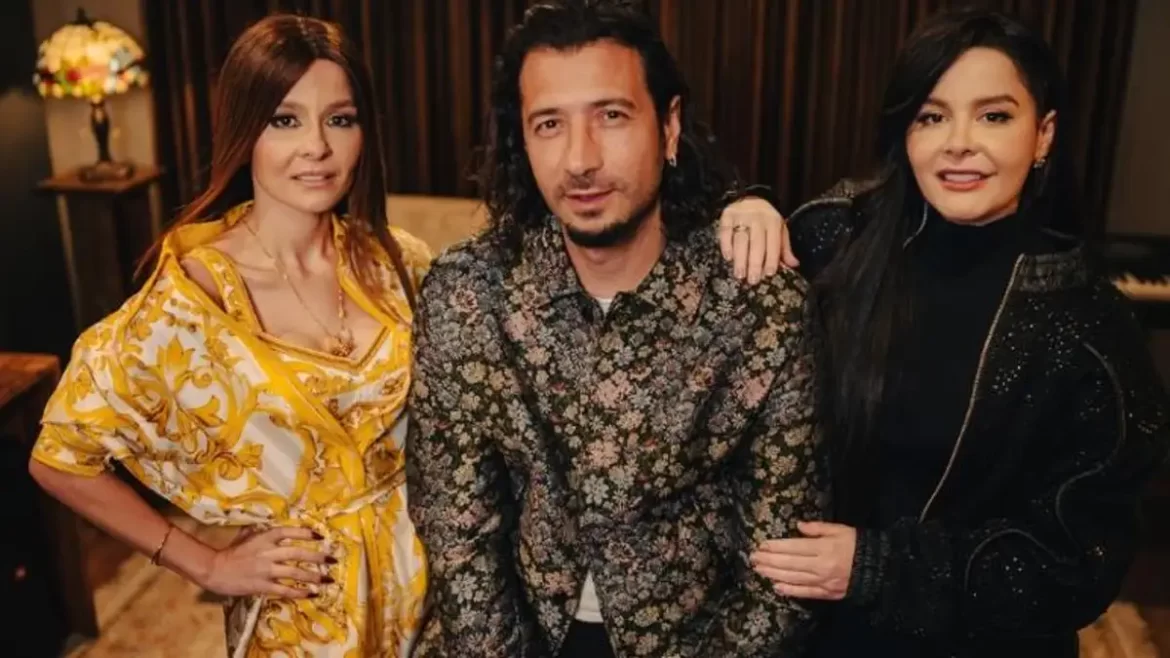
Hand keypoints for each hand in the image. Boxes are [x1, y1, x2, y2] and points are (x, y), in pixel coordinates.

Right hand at [198, 527, 332, 598]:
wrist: (215, 570)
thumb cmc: (232, 552)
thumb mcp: (248, 536)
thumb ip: (264, 533)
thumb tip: (280, 529)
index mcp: (264, 537)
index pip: (289, 532)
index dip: (305, 533)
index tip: (320, 535)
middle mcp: (268, 552)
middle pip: (298, 553)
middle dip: (317, 556)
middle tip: (332, 559)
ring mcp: (266, 570)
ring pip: (295, 572)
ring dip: (313, 576)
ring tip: (327, 579)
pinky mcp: (262, 586)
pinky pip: (285, 589)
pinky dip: (299, 592)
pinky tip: (311, 594)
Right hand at [718, 196, 797, 283]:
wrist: (749, 197)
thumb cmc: (766, 219)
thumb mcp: (779, 229)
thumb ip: (784, 248)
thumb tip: (793, 265)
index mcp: (773, 222)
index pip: (773, 243)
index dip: (771, 259)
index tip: (768, 274)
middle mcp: (758, 218)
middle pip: (756, 243)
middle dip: (755, 263)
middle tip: (752, 280)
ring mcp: (741, 217)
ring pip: (741, 240)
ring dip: (740, 258)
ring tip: (739, 274)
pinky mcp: (727, 216)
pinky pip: (725, 231)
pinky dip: (726, 245)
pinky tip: (728, 258)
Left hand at [750, 521, 855, 599]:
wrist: (880, 568)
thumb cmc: (858, 545)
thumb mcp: (840, 529)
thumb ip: (819, 528)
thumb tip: (799, 526)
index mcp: (824, 548)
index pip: (793, 547)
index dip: (775, 547)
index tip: (761, 545)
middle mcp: (820, 566)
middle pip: (789, 563)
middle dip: (769, 561)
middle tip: (753, 558)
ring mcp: (823, 581)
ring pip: (793, 578)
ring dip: (774, 574)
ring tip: (759, 570)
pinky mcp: (827, 593)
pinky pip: (805, 593)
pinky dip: (790, 591)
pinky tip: (776, 587)